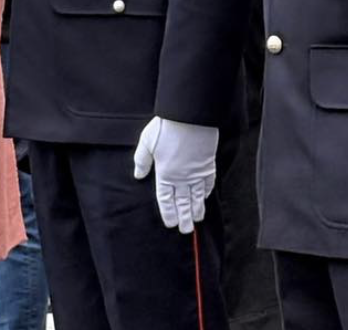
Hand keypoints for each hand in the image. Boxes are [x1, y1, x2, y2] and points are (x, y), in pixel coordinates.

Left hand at [132, 117, 217, 232]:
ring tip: (197, 220)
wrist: (189, 116)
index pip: (166, 199)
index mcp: (165, 173)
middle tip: (187, 230)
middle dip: (185, 217)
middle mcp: (182, 176)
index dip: (169, 212)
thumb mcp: (147, 142)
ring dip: (197, 209)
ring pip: (197, 195)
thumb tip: (138, 175)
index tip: (171, 223)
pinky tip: (206, 197)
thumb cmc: (166, 128)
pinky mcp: (208, 163)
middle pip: (183, 202)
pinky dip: (207, 191)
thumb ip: (142, 160)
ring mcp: (197, 171)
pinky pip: (208, 182)